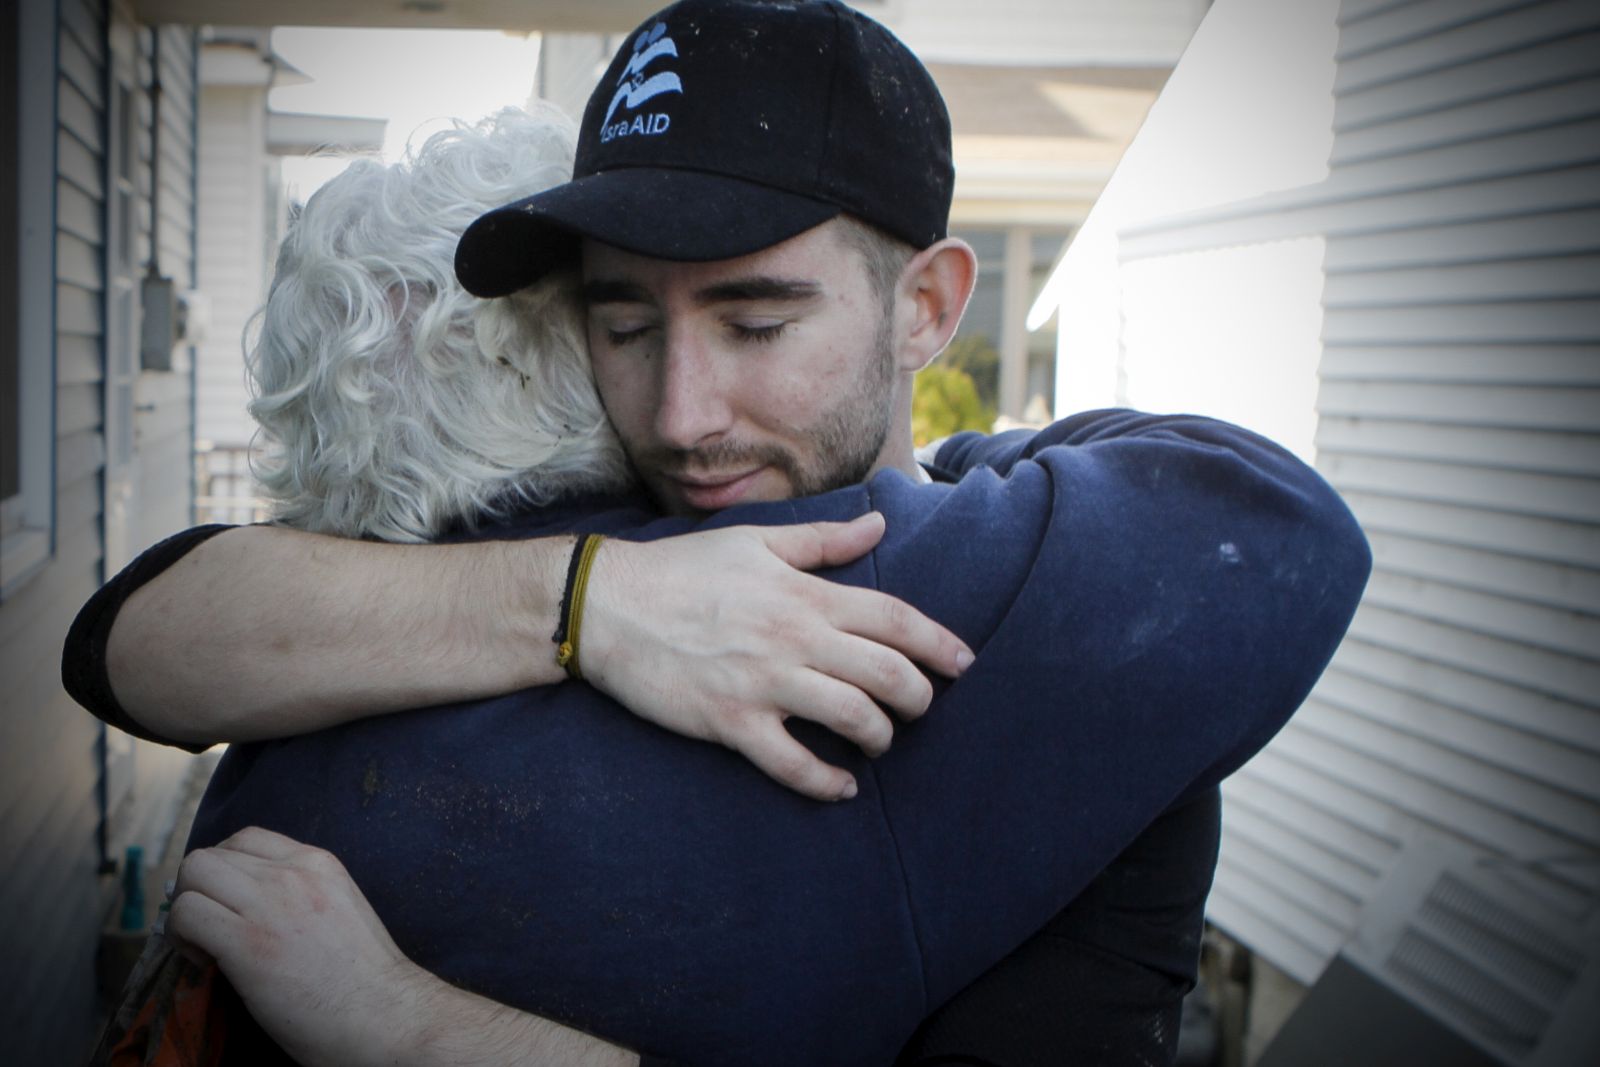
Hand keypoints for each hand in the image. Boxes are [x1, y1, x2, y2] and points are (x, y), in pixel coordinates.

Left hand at [165, 828, 433, 1066]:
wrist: (381, 1013)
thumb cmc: (364, 978)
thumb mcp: (339, 908)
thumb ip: (302, 894)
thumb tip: (253, 904)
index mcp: (317, 863)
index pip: (247, 838)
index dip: (224, 869)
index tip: (227, 902)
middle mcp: (291, 874)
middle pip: (210, 855)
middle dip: (196, 890)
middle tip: (206, 927)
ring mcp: (269, 903)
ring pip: (192, 875)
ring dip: (184, 911)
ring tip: (203, 945)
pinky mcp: (247, 941)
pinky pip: (186, 915)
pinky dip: (182, 939)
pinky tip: (206, 964)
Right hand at [580, 512, 973, 801]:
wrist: (608, 605)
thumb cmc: (683, 569)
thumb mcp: (757, 541)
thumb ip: (823, 540)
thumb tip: (878, 526)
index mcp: (804, 594)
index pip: (893, 619)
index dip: (938, 644)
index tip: (964, 663)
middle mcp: (794, 638)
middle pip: (887, 674)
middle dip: (919, 698)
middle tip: (921, 707)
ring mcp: (764, 684)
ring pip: (853, 718)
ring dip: (881, 737)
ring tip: (880, 740)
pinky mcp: (732, 722)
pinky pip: (793, 763)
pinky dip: (826, 782)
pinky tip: (841, 787)